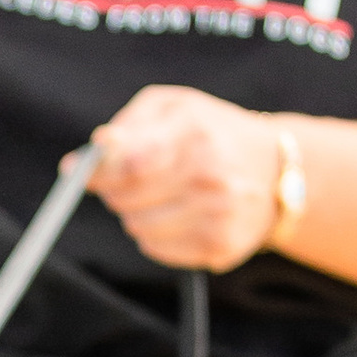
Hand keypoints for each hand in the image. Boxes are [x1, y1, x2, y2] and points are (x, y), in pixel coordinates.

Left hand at [74, 87, 290, 271]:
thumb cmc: (211, 131)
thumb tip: (88, 156)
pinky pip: (155, 249)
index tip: (81, 169)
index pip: (129, 165)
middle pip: (125, 199)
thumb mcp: (173, 108)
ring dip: (136, 212)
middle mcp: (211, 178)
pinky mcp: (220, 248)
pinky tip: (179, 214)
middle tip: (133, 177)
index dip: (98, 171)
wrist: (275, 170)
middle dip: (116, 188)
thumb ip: (129, 127)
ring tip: (163, 193)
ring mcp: (219, 217)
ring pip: (136, 228)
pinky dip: (155, 234)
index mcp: (195, 136)